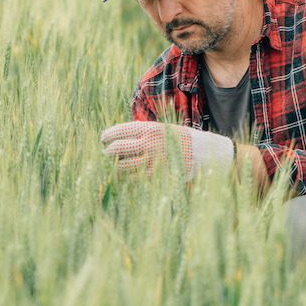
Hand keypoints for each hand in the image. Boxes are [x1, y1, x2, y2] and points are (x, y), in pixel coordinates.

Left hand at [100, 121, 234, 181]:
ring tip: (113, 163)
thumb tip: (117, 137)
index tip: (102, 139)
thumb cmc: (178, 139)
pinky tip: (124, 173)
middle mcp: (149, 144)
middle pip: (116, 149)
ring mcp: (152, 161)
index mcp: (149, 129)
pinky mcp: (156, 176)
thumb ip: (140, 132)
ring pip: (121, 166)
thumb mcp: (161, 128)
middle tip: (105, 152)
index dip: (106, 136)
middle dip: (107, 151)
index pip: (118, 131)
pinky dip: (125, 176)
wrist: (202, 154)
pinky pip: (133, 177)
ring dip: (113, 165)